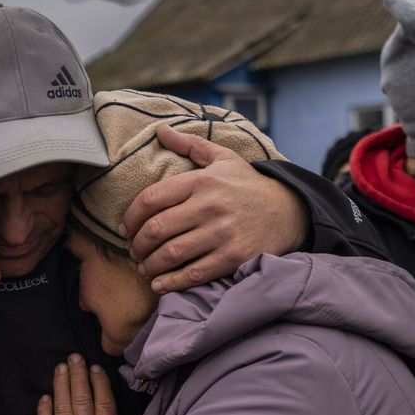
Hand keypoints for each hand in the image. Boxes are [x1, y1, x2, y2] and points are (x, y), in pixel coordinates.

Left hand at [37, 354, 122, 414]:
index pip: (103, 402)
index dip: (98, 382)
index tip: (94, 368)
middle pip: (81, 398)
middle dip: (77, 375)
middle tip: (74, 357)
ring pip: (62, 406)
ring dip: (61, 384)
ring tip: (60, 368)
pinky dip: (44, 410)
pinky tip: (45, 397)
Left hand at [120, 123, 307, 293]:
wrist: (289, 211)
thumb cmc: (247, 185)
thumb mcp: (222, 158)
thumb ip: (189, 145)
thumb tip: (161, 129)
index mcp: (201, 181)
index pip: (151, 199)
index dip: (131, 217)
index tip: (125, 228)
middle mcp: (209, 206)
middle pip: (156, 229)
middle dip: (137, 245)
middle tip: (134, 252)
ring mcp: (221, 233)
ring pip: (171, 254)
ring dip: (149, 265)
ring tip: (144, 268)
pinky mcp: (232, 257)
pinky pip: (193, 274)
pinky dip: (171, 283)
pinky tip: (159, 284)